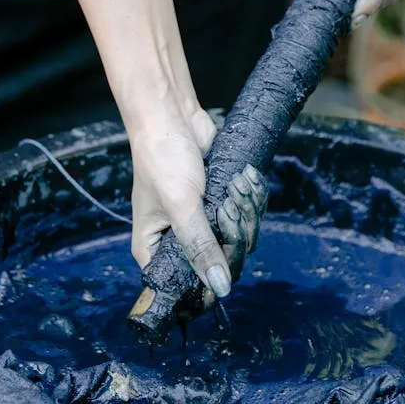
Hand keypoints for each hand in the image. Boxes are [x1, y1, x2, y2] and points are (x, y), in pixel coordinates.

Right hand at [128, 101, 235, 296]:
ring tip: (235, 186)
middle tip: (228, 207)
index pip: (181, 287)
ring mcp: (202, 224)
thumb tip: (220, 287)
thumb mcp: (181, 206)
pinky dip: (251, 200)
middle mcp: (176, 242)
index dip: (206, 286)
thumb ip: (200, 247)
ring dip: (245, 213)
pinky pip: (246, 218)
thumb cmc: (163, 159)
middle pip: (219, 265)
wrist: (173, 116)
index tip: (226, 271)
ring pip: (238, 241)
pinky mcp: (220, 205)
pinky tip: (244, 180)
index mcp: (154, 249)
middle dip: (233, 237)